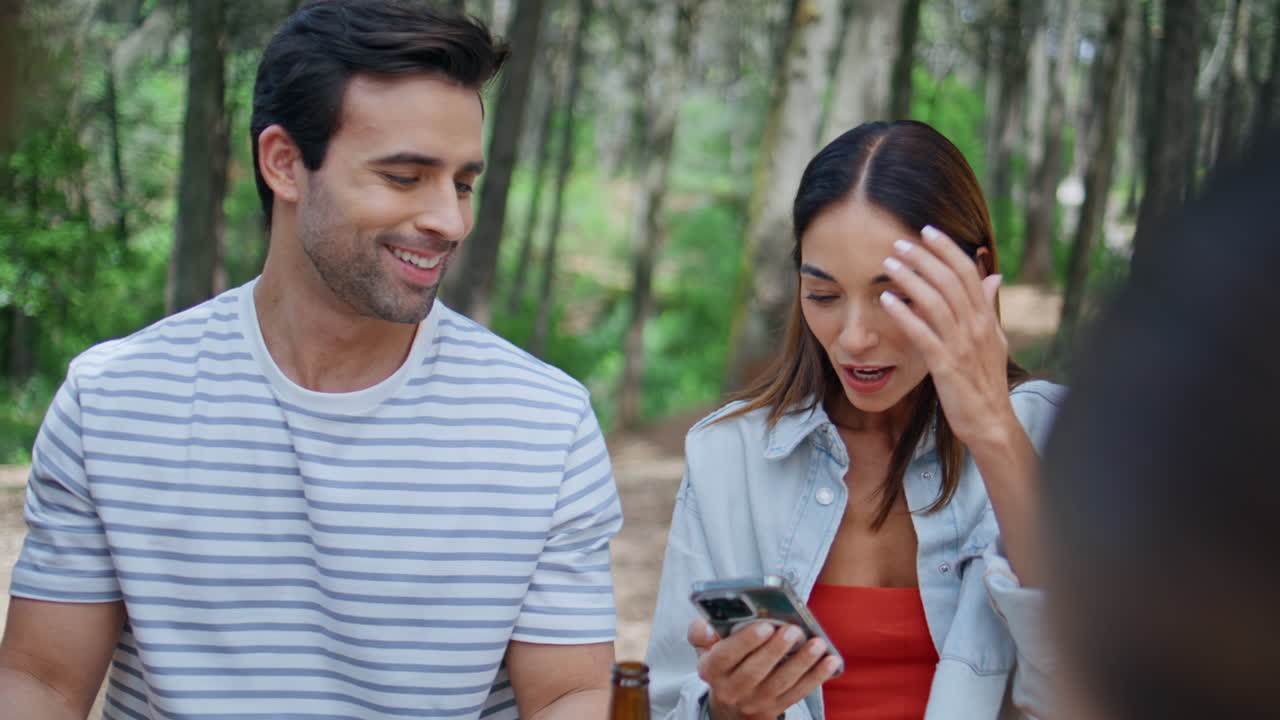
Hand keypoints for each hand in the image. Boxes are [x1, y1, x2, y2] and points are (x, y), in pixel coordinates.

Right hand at [687, 617, 840, 719]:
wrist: (730, 704)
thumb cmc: (723, 662)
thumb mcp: (705, 647)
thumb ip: (701, 632)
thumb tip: (707, 624)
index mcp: (711, 670)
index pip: (725, 656)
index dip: (745, 642)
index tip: (764, 626)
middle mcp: (731, 690)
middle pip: (754, 671)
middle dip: (776, 650)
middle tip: (794, 630)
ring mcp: (755, 702)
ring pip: (779, 683)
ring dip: (801, 663)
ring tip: (816, 643)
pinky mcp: (775, 708)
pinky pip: (798, 693)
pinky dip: (816, 677)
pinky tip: (830, 660)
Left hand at [878, 225, 1018, 449]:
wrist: (991, 422)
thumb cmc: (987, 381)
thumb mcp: (994, 340)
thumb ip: (989, 307)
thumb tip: (993, 276)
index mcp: (987, 319)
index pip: (968, 273)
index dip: (948, 249)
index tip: (928, 231)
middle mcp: (977, 327)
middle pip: (950, 281)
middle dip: (924, 258)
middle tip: (899, 241)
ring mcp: (962, 346)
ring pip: (935, 302)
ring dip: (911, 279)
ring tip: (889, 263)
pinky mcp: (946, 366)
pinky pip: (922, 334)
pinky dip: (904, 313)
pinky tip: (886, 299)